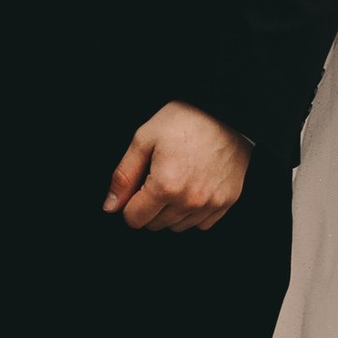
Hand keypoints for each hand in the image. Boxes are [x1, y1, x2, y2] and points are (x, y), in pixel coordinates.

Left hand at [104, 100, 250, 233]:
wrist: (226, 111)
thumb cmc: (185, 119)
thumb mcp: (144, 138)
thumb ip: (124, 176)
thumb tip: (110, 206)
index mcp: (166, 186)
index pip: (134, 218)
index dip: (130, 202)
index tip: (139, 185)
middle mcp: (190, 201)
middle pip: (154, 225)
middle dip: (149, 206)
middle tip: (157, 178)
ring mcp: (211, 204)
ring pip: (177, 226)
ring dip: (171, 211)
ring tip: (177, 180)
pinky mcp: (227, 202)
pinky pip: (201, 223)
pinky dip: (193, 212)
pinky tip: (193, 187)